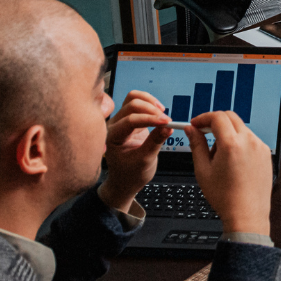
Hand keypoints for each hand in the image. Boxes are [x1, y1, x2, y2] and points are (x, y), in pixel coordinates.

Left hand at [100, 90, 171, 212]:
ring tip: (163, 113)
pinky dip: (150, 105)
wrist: (124, 181)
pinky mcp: (130, 120)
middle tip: (167, 121)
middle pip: (131, 104)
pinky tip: (159, 113)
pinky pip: (139, 104)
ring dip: (150, 102)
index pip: (130, 120)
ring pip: (133, 99)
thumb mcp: (145, 161)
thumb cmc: (130, 175)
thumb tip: (168, 127)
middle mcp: (114, 126)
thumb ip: (155, 142)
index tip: (167, 123)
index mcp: (112, 137)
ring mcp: (121, 121)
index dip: (151, 119)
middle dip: (151, 109)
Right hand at [188, 111, 273, 235]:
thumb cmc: (225, 197)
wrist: (247, 214)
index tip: (195, 124)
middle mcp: (249, 141)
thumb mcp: (203, 170)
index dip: (203, 118)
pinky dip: (239, 142)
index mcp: (232, 144)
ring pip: (241, 128)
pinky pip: (250, 140)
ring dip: (228, 133)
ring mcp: (260, 146)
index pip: (217, 117)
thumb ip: (196, 145)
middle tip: (203, 133)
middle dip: (215, 122)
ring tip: (218, 157)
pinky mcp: (266, 153)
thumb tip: (191, 129)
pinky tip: (233, 161)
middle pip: (231, 117)